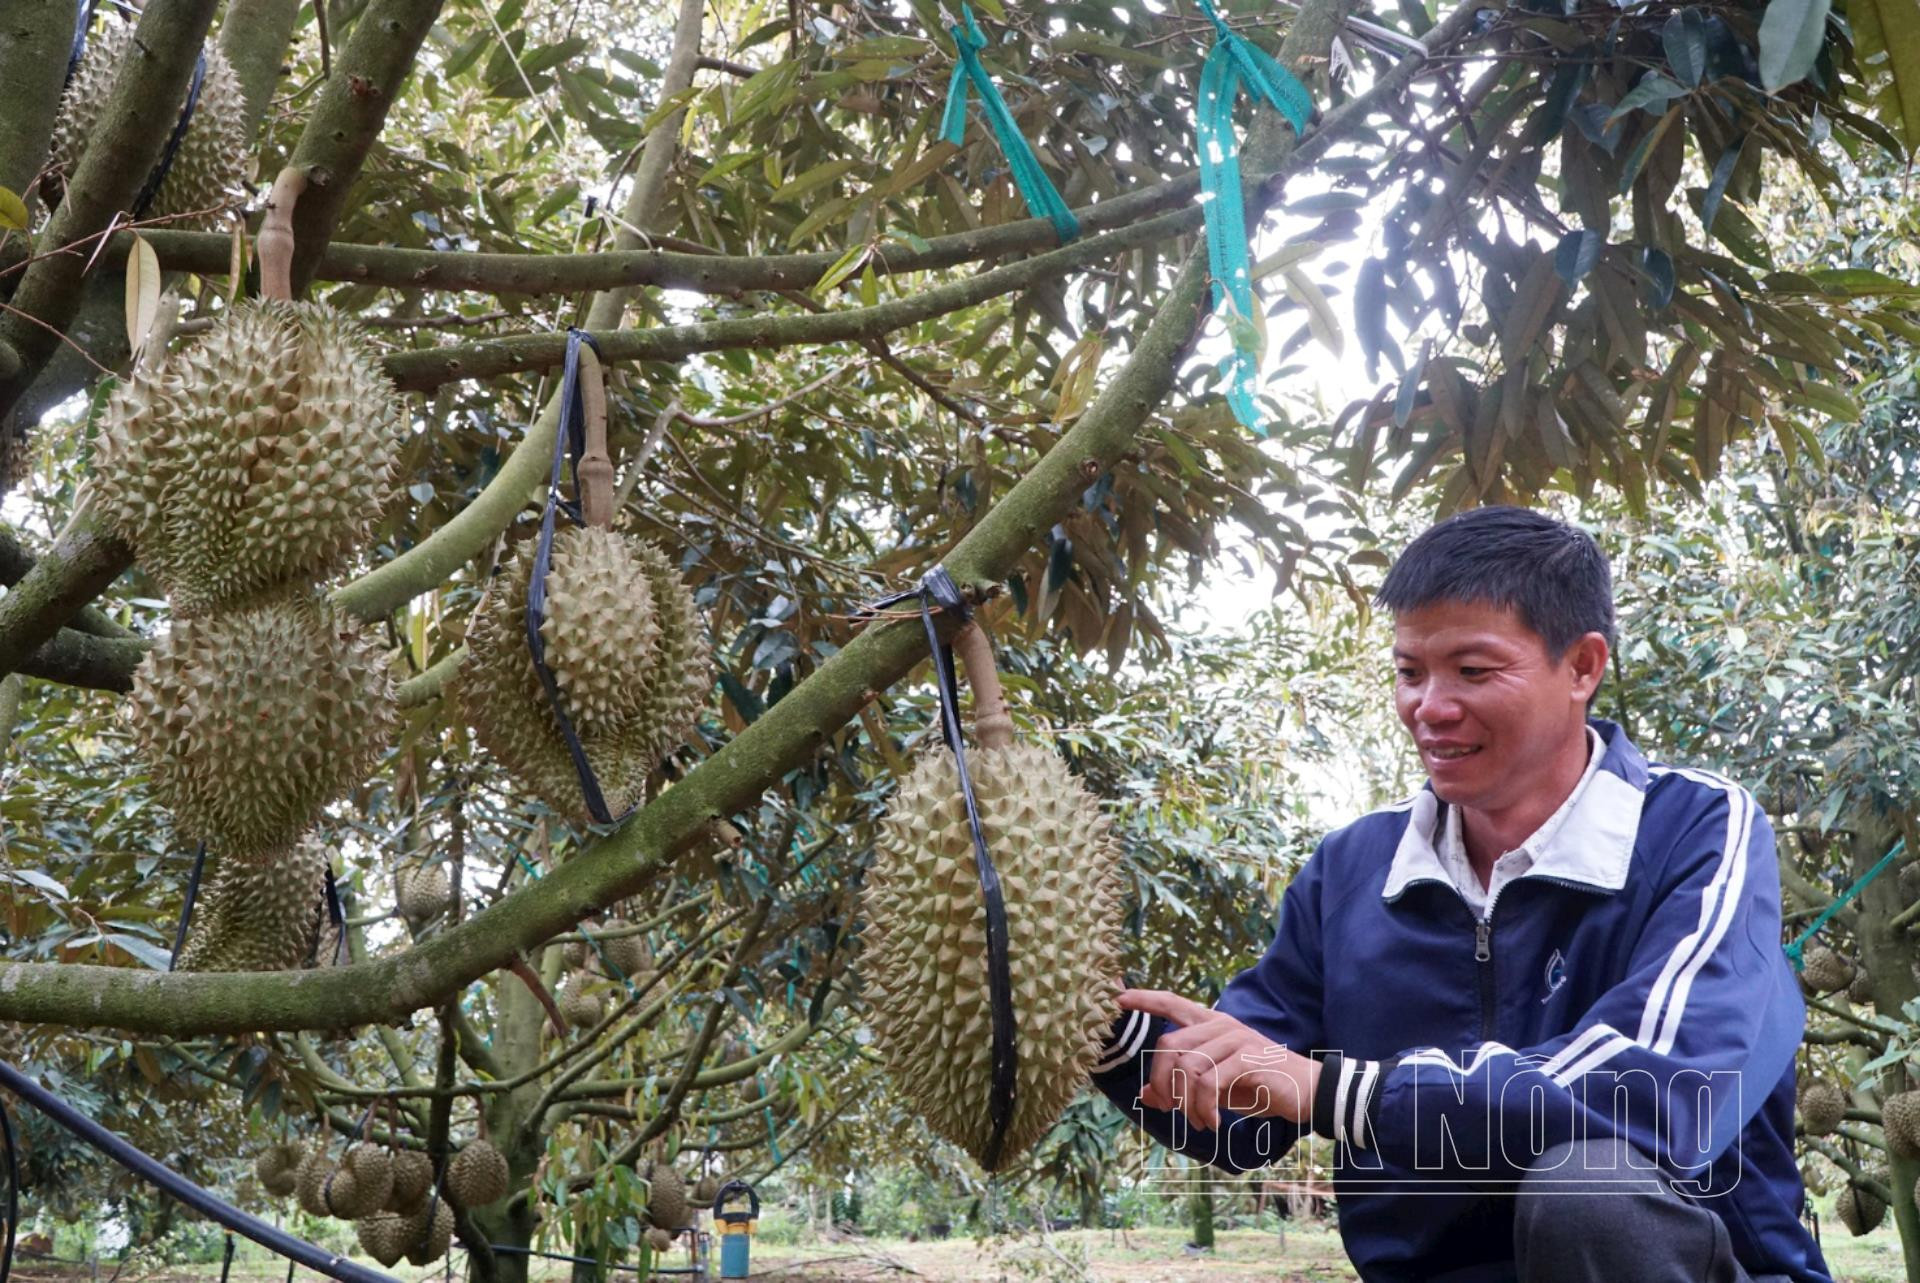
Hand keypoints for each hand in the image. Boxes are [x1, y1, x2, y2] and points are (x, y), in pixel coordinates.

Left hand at [1119, 989, 1319, 1131]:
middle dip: (1162, 1082)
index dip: (1145, 999)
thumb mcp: (1215, 1088)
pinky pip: (1208, 1083)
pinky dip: (1204, 1108)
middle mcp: (1221, 1026)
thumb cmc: (1258, 1086)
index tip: (1117, 997)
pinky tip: (1213, 1123)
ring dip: (1185, 1103)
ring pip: (1185, 1067)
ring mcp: (1234, 1039)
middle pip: (1168, 1044)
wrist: (1306, 1092)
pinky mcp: (1247, 1058)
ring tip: (1200, 1122)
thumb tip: (1146, 1095)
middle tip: (1173, 1110)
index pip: (1173, 1003)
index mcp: (1212, 1025)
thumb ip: (1182, 1087)